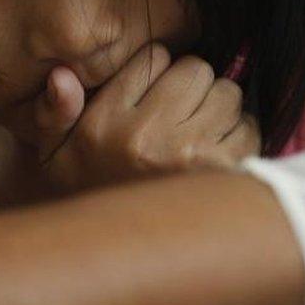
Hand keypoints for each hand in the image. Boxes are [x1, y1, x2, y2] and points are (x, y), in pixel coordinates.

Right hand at [41, 44, 260, 195]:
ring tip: (199, 130)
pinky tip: (217, 149)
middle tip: (182, 110)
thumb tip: (62, 76)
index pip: (155, 56)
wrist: (118, 248)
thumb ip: (56, 111)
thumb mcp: (57, 152)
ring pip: (227, 92)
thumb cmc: (89, 189)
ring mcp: (188, 153)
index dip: (161, 68)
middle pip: (197, 69)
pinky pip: (247, 126)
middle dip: (194, 83)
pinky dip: (239, 133)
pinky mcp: (222, 171)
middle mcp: (147, 136)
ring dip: (219, 106)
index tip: (155, 90)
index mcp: (108, 122)